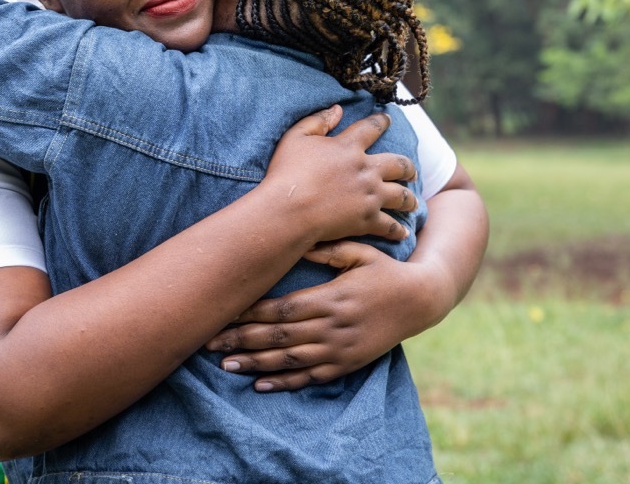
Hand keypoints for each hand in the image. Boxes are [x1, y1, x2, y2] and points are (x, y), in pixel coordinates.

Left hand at [205, 240, 433, 391]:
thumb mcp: (361, 251)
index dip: (252, 314)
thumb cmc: (385, 270)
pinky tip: (260, 385)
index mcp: (332, 298)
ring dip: (256, 364)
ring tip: (225, 365)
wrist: (420, 300)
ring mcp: (340, 349)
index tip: (225, 313)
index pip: (284, 309)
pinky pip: (310, 377)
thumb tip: (298, 244)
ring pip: (290, 360)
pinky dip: (284, 382)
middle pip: (280, 337)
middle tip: (210, 343)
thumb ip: (329, 250)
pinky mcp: (346, 364)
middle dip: (242, 340)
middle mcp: (333, 327)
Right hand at [262, 106, 416, 245]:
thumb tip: (337, 109)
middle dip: (408, 167)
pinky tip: (403, 233)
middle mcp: (366, 169)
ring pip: (400, 195)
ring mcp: (369, 196)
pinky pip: (389, 225)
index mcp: (349, 147)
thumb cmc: (286, 173)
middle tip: (412, 171)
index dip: (381, 121)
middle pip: (399, 164)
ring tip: (413, 202)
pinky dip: (397, 230)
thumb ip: (318, 120)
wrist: (289, 210)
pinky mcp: (366, 220)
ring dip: (409, 199)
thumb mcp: (296, 137)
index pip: (372, 128)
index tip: (388, 119)